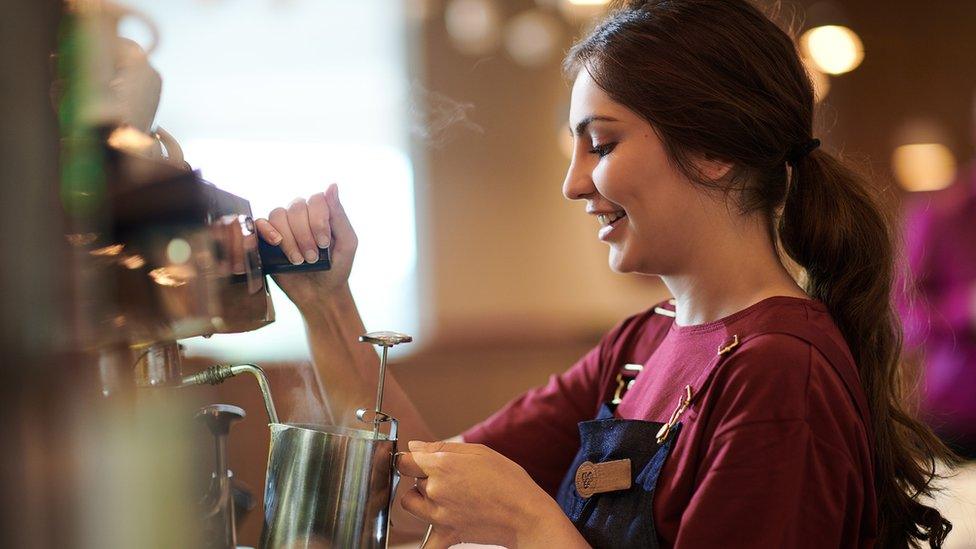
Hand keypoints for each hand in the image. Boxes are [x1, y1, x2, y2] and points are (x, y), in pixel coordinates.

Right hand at [254, 183, 356, 311]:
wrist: (320, 295)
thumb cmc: (337, 268)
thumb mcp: (347, 243)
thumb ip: (339, 216)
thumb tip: (332, 185)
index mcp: (321, 212)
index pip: (316, 199)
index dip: (319, 220)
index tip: (324, 244)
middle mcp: (301, 215)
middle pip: (297, 207)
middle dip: (305, 235)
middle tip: (312, 258)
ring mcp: (283, 226)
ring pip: (279, 215)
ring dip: (290, 239)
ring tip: (299, 260)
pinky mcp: (266, 239)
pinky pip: (260, 223)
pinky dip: (267, 231)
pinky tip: (276, 242)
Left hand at [397, 441, 582, 548]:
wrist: (527, 515)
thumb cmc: (508, 480)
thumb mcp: (478, 451)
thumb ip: (440, 447)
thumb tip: (414, 446)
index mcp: (443, 465)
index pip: (405, 460)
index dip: (413, 459)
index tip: (422, 461)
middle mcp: (436, 490)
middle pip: (412, 481)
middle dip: (425, 477)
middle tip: (451, 478)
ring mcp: (439, 515)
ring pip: (411, 504)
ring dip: (422, 499)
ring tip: (446, 497)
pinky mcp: (446, 534)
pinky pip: (425, 543)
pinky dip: (427, 538)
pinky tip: (439, 526)